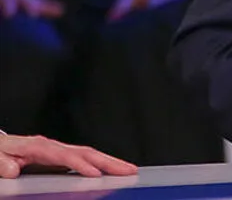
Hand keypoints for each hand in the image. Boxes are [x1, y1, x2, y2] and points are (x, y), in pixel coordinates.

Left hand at [0, 134, 136, 177]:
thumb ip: (2, 162)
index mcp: (38, 146)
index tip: (95, 174)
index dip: (80, 165)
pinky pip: (86, 159)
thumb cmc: (0, 152)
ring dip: (111, 162)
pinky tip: (112, 171)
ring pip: (90, 154)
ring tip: (129, 170)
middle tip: (129, 169)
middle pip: (86, 152)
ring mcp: (60, 151)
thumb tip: (12, 170)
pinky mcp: (62, 157)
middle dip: (109, 161)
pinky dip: (102, 164)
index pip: (64, 156)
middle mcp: (53, 146)